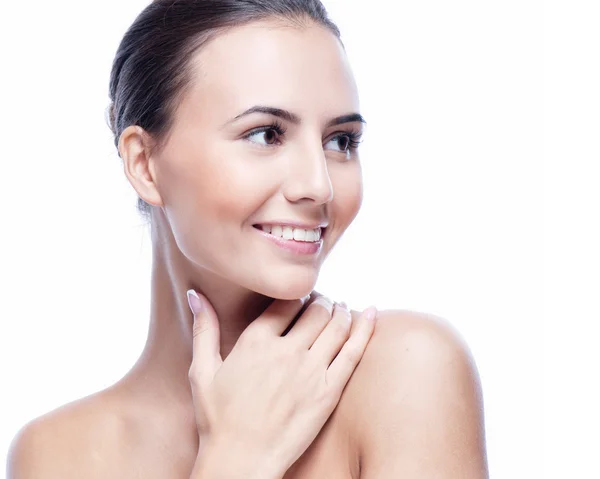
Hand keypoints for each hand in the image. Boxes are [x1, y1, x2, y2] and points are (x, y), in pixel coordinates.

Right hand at [186, 291, 377, 473]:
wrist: (241, 462)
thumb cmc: (217, 419)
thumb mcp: (202, 370)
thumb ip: (203, 329)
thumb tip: (195, 294)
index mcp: (256, 341)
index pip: (287, 301)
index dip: (298, 295)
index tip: (301, 298)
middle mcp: (286, 351)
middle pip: (316, 309)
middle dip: (322, 301)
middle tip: (324, 303)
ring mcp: (310, 371)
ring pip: (336, 325)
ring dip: (342, 310)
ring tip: (342, 308)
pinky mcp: (329, 392)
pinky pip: (353, 352)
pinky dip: (365, 328)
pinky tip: (372, 313)